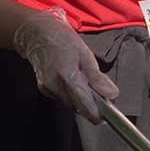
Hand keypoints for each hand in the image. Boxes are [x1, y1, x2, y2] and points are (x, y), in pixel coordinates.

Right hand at [12, 8, 118, 122]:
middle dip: (90, 104)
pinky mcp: (44, 89)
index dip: (96, 113)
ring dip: (81, 98)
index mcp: (67, 75)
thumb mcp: (85, 54)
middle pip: (78, 106)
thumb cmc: (63, 40)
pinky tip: (72, 80)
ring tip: (84, 80)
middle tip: (99, 91)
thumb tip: (111, 94)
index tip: (105, 116)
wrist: (38, 34)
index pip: (84, 104)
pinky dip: (71, 94)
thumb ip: (97, 77)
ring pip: (71, 104)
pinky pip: (63, 98)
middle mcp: (54, 85)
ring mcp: (47, 88)